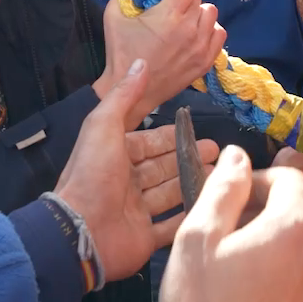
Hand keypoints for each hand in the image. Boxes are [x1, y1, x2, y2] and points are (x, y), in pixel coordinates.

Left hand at [56, 61, 220, 280]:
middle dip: (189, 158)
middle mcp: (126, 182)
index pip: (150, 143)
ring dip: (194, 184)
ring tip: (222, 175)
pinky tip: (210, 207)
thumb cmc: (92, 174)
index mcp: (115, 156)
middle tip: (219, 152)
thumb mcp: (104, 126)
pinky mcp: (145, 238)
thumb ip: (124, 96)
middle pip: (164, 167)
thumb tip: (142, 63)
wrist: (80, 230)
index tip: (200, 131)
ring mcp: (136, 212)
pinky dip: (189, 217)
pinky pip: (171, 226)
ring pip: (171, 194)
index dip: (173, 136)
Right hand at [92, 0, 226, 124]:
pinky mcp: (206, 61)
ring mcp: (200, 46)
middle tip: (172, 9)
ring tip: (184, 22)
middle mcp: (189, 28)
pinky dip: (209, 31)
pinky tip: (195, 35)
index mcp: (168, 15)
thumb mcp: (113, 16)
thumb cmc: (121, 52)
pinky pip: (220, 34)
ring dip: (198, 14)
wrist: (131, 89)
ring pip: (211, 14)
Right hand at [160, 146, 302, 301]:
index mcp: (295, 223)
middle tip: (233, 234)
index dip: (258, 180)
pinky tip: (265, 298)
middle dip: (273, 210)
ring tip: (249, 267)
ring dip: (287, 243)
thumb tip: (239, 155)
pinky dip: (298, 276)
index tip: (232, 200)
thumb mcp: (197, 240)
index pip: (289, 177)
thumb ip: (223, 188)